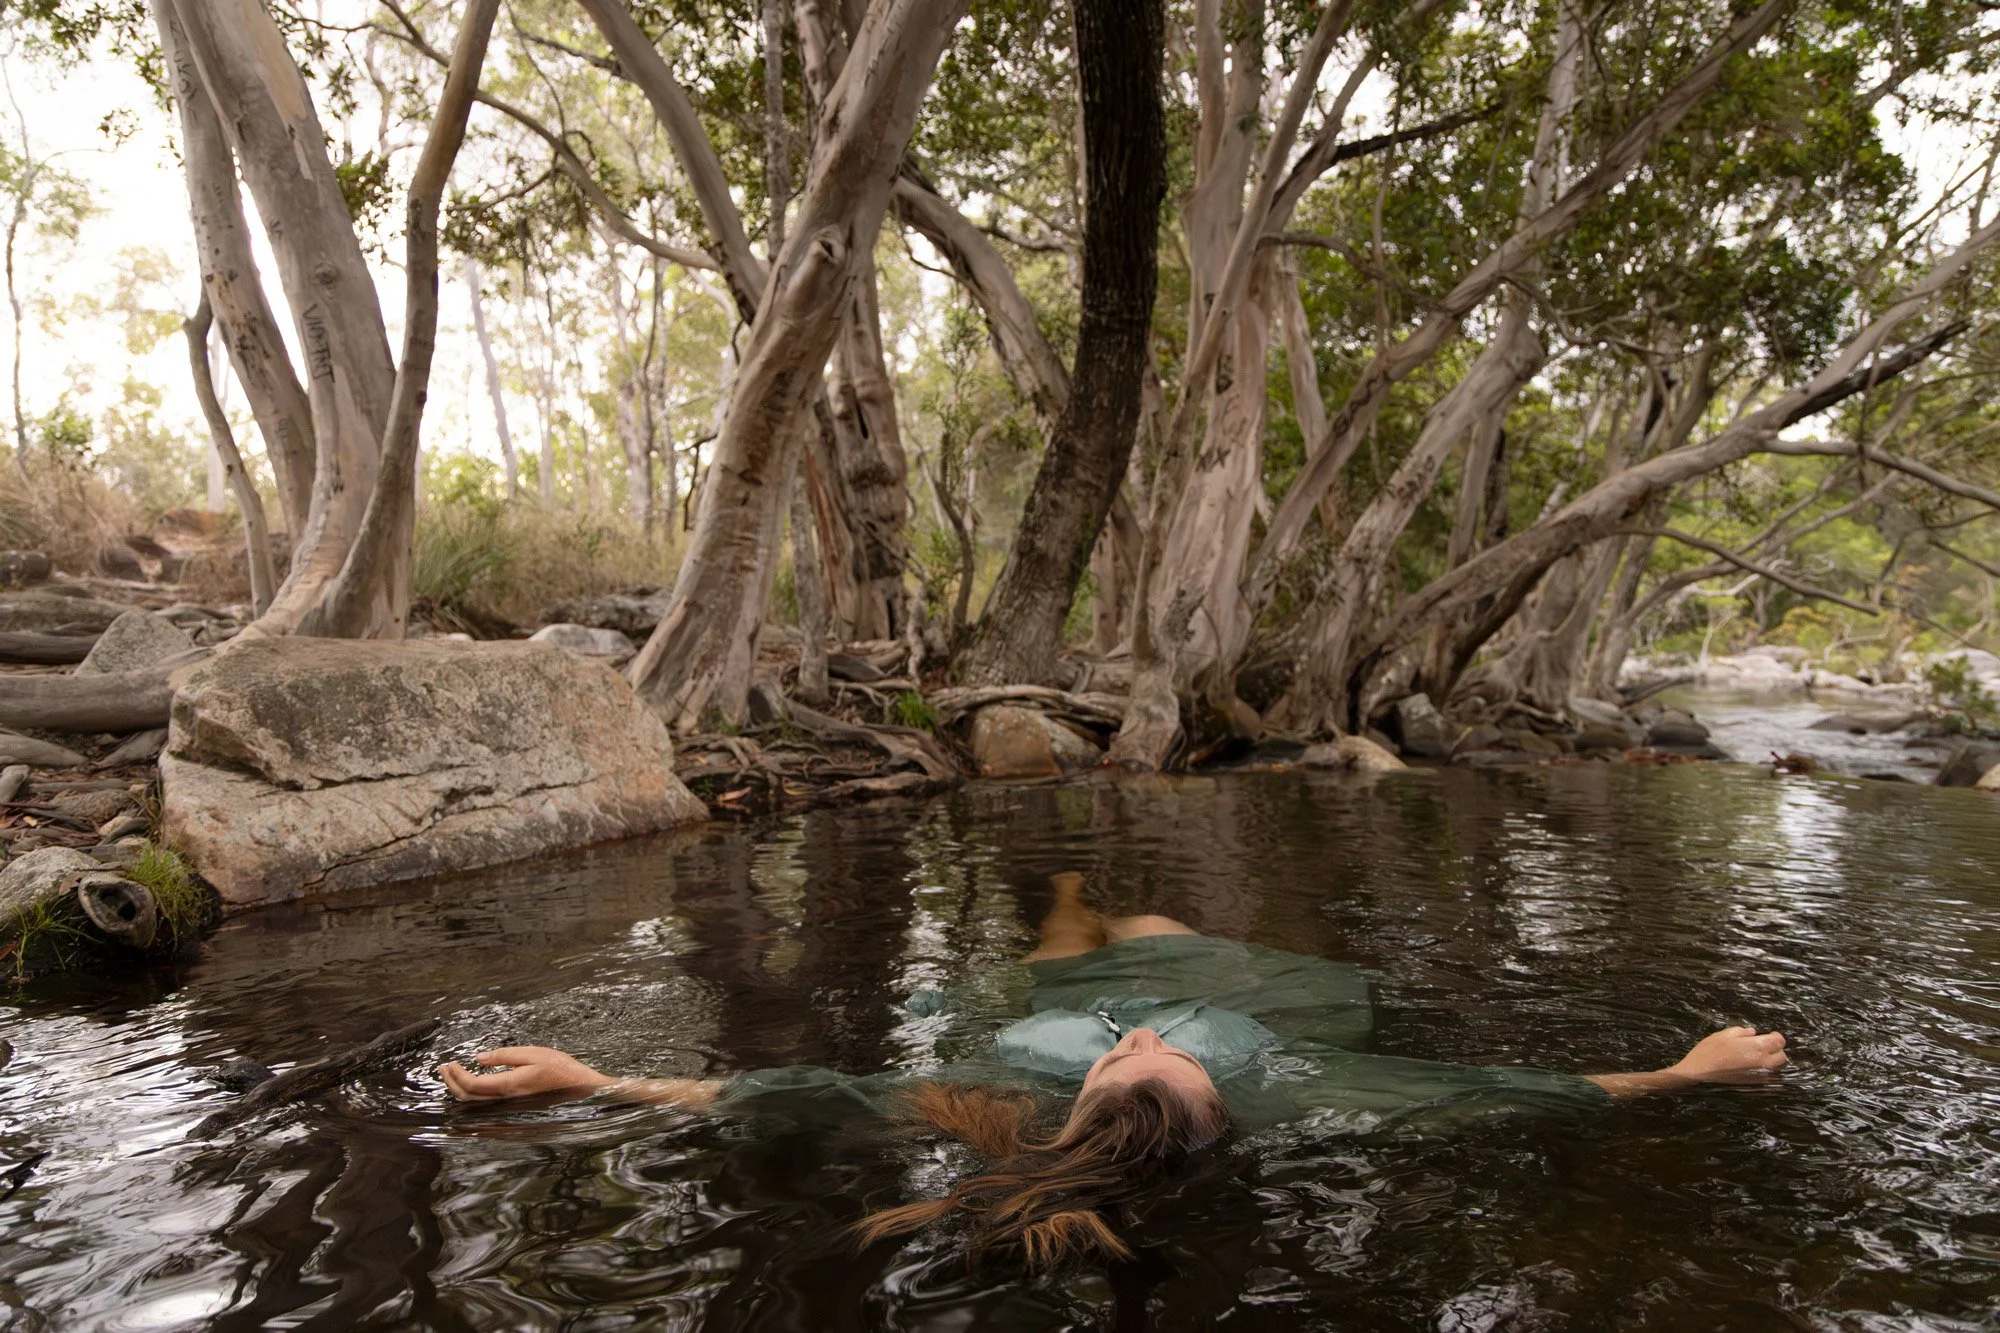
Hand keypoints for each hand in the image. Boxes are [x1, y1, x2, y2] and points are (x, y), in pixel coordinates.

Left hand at [437, 1046, 615, 1101]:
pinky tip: (473, 1084)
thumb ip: (505, 1055)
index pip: (472, 1085)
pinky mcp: (514, 1105)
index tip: (449, 1062)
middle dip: (452, 1083)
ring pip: (476, 1103)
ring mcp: (509, 1105)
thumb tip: (479, 1059)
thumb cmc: (560, 1068)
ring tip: (453, 1075)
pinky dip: (473, 1094)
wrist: (580, 1088)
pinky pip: (486, 1104)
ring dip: (460, 1089)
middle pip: (469, 1098)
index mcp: (509, 1085)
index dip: (456, 1075)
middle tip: (443, 1068)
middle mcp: (506, 1100)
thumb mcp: (533, 1053)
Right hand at [1668, 1026, 1788, 1083]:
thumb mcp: (1724, 1034)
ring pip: (1777, 1068)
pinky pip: (1769, 1078)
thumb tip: (1752, 1032)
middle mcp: (1763, 1062)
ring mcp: (1760, 1075)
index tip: (1769, 1034)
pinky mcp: (1755, 1084)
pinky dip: (1767, 1072)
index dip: (1776, 1036)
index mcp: (1758, 1046)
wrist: (1700, 1073)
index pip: (1779, 1041)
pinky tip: (1755, 1067)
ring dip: (1773, 1061)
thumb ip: (1741, 1032)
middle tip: (1764, 1045)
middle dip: (1776, 1049)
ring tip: (1760, 1056)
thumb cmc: (1710, 1051)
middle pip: (1782, 1056)